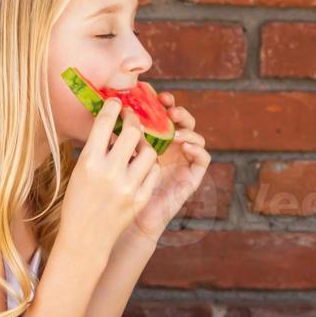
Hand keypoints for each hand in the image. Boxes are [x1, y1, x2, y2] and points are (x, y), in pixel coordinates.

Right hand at [59, 97, 163, 255]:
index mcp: (89, 162)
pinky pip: (154, 172)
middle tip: (133, 118)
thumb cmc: (78, 202)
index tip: (117, 102)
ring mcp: (128, 186)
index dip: (113, 107)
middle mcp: (109, 172)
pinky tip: (142, 167)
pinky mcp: (141, 199)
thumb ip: (97, 150)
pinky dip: (150, 166)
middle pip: (132, 132)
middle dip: (134, 121)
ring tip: (138, 148)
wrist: (85, 238)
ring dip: (144, 146)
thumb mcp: (80, 171)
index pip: (104, 123)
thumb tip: (113, 128)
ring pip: (149, 152)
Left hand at [126, 91, 209, 241]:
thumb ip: (118, 138)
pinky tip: (185, 146)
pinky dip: (198, 149)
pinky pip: (203, 159)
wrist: (127, 221)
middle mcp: (171, 148)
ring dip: (187, 129)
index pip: (163, 114)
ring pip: (195, 136)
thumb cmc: (116, 190)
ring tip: (175, 130)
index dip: (162, 102)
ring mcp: (183, 161)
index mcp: (154, 139)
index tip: (154, 94)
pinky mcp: (192, 177)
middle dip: (177, 111)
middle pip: (182, 121)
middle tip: (169, 109)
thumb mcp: (116, 158)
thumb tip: (111, 111)